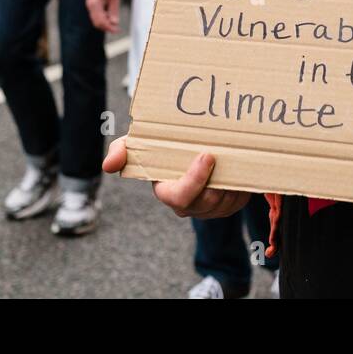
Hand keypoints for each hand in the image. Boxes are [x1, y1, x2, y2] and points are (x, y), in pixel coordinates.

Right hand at [85, 0, 120, 32]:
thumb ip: (114, 10)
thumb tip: (114, 23)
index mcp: (94, 4)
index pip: (100, 21)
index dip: (109, 27)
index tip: (117, 30)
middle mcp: (90, 5)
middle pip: (96, 22)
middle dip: (106, 27)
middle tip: (117, 28)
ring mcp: (90, 4)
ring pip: (96, 19)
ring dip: (105, 22)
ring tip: (115, 21)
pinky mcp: (92, 3)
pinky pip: (96, 14)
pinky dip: (103, 17)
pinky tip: (110, 15)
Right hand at [103, 137, 250, 218]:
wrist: (191, 150)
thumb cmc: (162, 150)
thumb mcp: (140, 145)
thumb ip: (122, 150)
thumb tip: (109, 165)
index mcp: (169, 193)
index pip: (181, 197)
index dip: (195, 180)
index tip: (207, 155)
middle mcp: (190, 206)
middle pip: (208, 202)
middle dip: (218, 183)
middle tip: (225, 157)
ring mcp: (211, 208)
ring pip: (227, 201)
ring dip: (232, 182)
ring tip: (234, 157)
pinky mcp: (230, 205)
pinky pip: (240, 200)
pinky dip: (243, 184)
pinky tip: (241, 166)